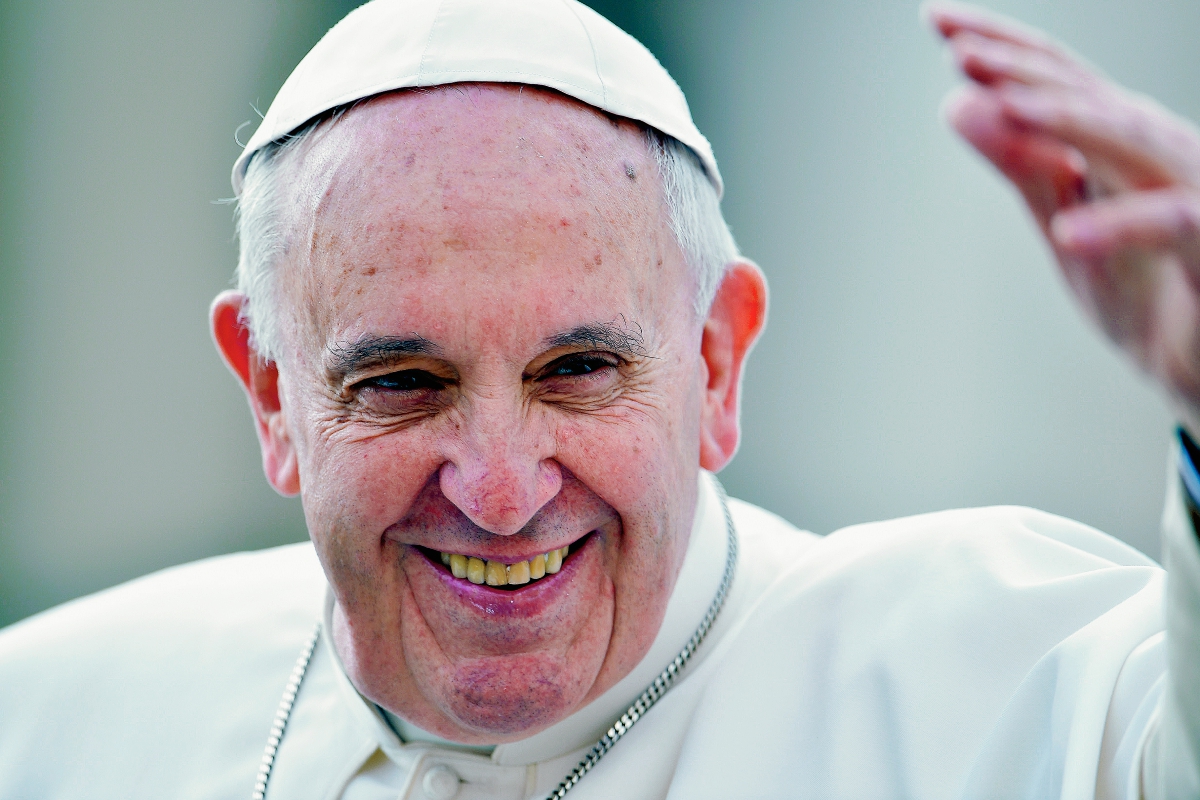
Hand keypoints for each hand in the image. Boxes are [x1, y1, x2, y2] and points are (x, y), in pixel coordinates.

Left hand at [929, 1, 1199, 435]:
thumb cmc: (1143, 285)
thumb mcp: (1063, 218)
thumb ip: (1020, 164)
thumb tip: (955, 101)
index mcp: (1117, 139)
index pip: (1053, 78)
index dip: (998, 45)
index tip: (934, 18)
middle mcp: (1157, 149)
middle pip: (1089, 95)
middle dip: (1023, 68)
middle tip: (959, 50)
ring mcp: (1192, 189)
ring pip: (1133, 142)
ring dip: (1068, 122)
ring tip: (1003, 108)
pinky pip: (1173, 224)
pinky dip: (1121, 226)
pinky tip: (1068, 232)